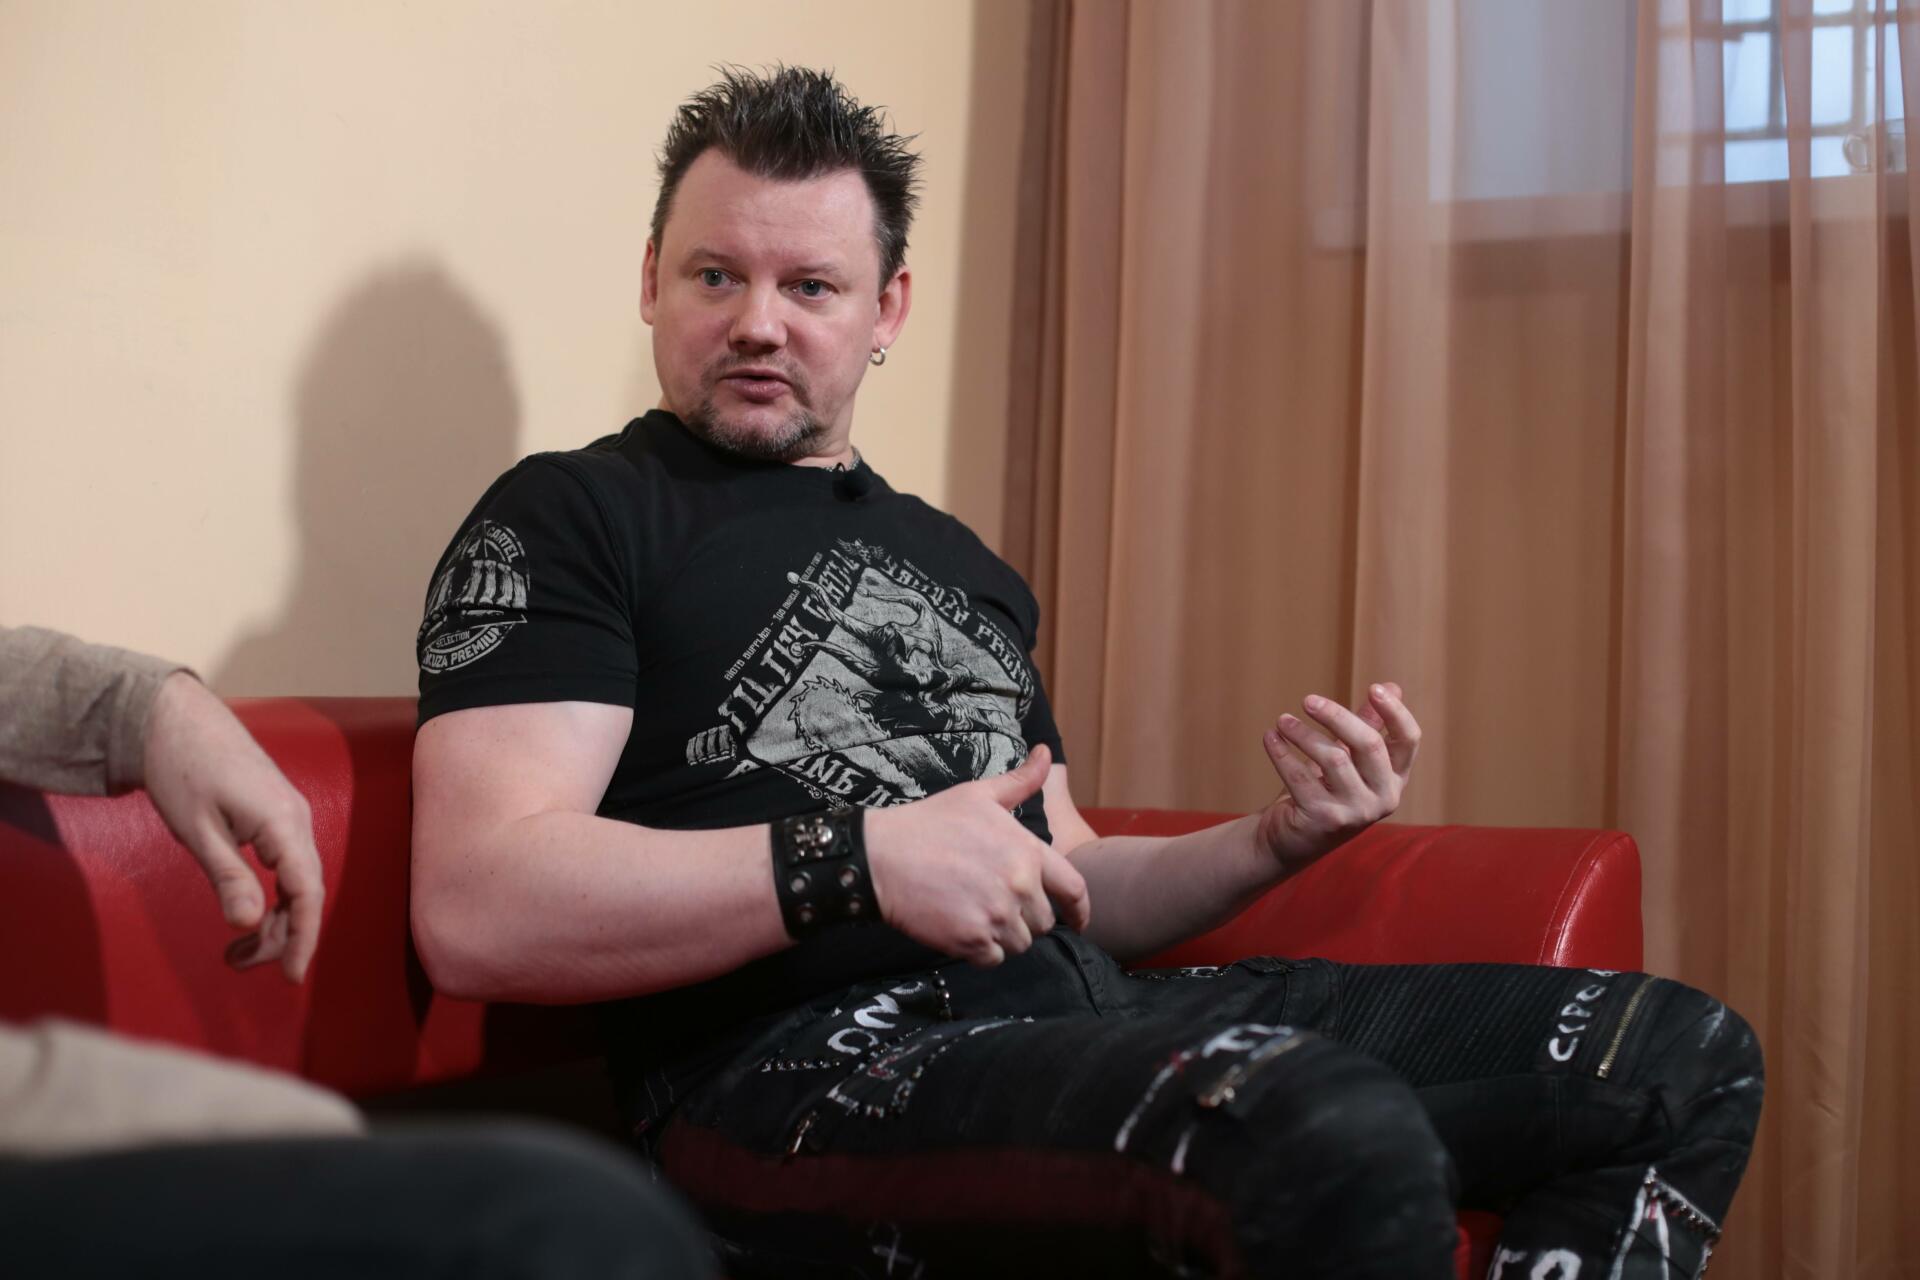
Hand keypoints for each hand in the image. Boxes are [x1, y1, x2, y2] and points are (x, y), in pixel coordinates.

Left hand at [141, 673, 324, 981]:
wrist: (174, 718)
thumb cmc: (181, 770)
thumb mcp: (197, 831)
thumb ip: (228, 878)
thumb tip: (249, 925)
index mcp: (283, 823)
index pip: (307, 892)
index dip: (303, 938)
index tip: (290, 977)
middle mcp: (297, 819)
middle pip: (305, 891)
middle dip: (280, 935)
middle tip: (237, 965)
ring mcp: (289, 815)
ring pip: (295, 880)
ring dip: (273, 918)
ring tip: (235, 949)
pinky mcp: (276, 814)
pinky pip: (286, 864)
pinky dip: (271, 895)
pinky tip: (247, 910)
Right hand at [864, 744, 1091, 966]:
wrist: (882, 856)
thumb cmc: (930, 823)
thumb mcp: (978, 795)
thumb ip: (1021, 781)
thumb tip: (1047, 753)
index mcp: (1028, 852)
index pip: (1074, 890)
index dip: (1081, 909)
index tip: (1078, 920)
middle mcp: (1019, 886)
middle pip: (1044, 921)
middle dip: (1026, 917)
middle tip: (996, 904)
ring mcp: (996, 916)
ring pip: (1020, 943)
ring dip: (1004, 935)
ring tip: (977, 914)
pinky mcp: (971, 941)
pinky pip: (994, 959)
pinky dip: (982, 951)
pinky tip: (963, 929)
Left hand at [1257, 682, 1420, 868]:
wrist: (1293, 838)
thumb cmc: (1325, 790)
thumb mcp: (1350, 758)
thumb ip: (1368, 726)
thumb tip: (1391, 686)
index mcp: (1395, 778)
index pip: (1408, 740)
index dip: (1396, 712)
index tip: (1374, 688)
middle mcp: (1383, 798)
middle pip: (1369, 744)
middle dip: (1337, 716)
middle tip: (1307, 700)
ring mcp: (1355, 812)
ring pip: (1333, 758)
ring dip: (1302, 734)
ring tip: (1281, 721)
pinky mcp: (1324, 820)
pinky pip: (1300, 776)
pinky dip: (1282, 753)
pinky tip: (1270, 738)